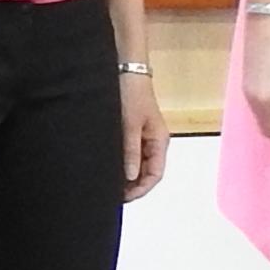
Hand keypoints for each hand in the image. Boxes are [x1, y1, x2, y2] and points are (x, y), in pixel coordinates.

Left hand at [116, 78, 169, 202]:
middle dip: (133, 186)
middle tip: (113, 195)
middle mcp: (154, 142)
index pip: (155, 174)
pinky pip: (131, 155)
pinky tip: (110, 168)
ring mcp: (144, 138)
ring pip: (139, 165)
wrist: (126, 71)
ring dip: (127, 176)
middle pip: (148, 172)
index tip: (124, 198)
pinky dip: (123, 164)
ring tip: (110, 184)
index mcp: (159, 141)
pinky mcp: (133, 132)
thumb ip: (130, 151)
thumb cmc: (131, 94)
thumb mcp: (129, 125)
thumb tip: (130, 177)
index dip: (141, 189)